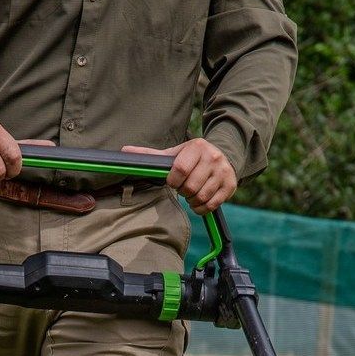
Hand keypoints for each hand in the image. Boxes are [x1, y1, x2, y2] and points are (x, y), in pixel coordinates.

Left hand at [122, 138, 236, 213]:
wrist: (224, 154)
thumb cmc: (191, 157)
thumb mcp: (173, 152)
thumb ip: (150, 155)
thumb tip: (124, 151)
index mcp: (197, 147)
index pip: (179, 170)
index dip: (172, 180)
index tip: (172, 181)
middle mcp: (213, 157)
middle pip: (190, 186)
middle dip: (183, 191)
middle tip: (183, 187)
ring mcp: (223, 172)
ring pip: (201, 197)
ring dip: (192, 201)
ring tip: (191, 193)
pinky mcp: (230, 185)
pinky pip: (212, 205)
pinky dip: (202, 208)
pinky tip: (200, 200)